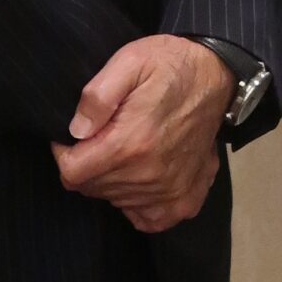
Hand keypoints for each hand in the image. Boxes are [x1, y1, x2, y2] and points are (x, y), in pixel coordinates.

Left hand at [51, 36, 235, 231]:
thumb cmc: (169, 66)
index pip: (72, 173)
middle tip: (104, 137)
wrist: (216, 75)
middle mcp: (149, 176)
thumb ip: (97, 97)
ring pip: (116, 201)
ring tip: (127, 149)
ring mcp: (170, 192)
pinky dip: (138, 203)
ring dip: (113, 181)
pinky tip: (141, 177)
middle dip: (89, 165)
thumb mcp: (128, 62)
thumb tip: (75, 131)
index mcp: (130, 144)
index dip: (65, 153)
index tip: (76, 137)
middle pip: (93, 189)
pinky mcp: (186, 200)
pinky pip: (147, 219)